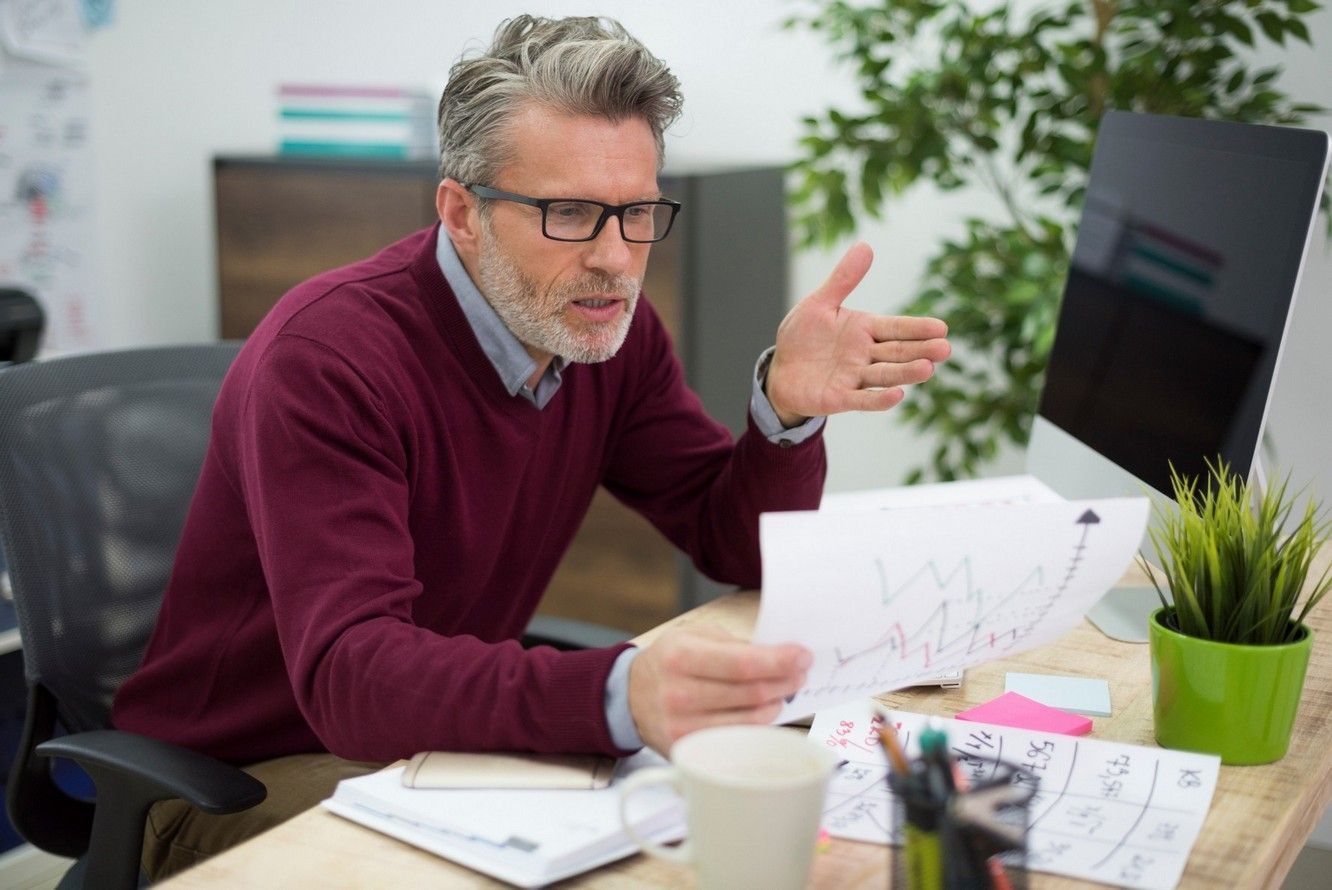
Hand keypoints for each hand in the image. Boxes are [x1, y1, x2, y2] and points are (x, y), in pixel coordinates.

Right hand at [627, 626, 810, 753]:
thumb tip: (781, 656)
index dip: (780, 660)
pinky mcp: (689, 751)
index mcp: (680, 657)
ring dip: (777, 703)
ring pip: (750, 720)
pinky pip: (738, 739)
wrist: (630, 697)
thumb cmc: (669, 662)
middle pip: (751, 693)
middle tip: (800, 672)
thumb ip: (736, 644)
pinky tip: (764, 709)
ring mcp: (683, 728)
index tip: (803, 656)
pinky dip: (759, 724)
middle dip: (785, 680)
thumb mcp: (695, 637)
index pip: (742, 663)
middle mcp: (679, 694)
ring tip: (784, 690)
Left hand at [766, 242, 950, 426]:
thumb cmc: (802, 337)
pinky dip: (879, 399)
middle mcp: (865, 354)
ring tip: (928, 369)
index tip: (942, 328)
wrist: (780, 372)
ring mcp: (854, 377)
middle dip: (921, 351)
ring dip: (906, 373)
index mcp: (864, 329)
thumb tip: (866, 246)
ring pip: (885, 375)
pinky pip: (862, 399)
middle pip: (898, 352)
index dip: (918, 328)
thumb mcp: (819, 304)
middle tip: (945, 349)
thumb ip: (843, 279)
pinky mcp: (839, 399)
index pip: (896, 328)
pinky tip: (897, 396)